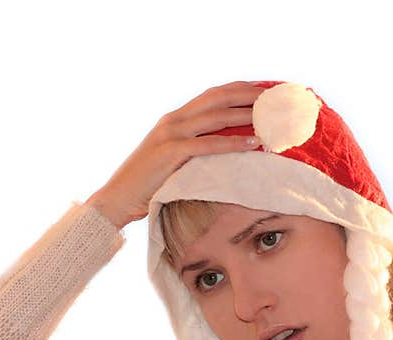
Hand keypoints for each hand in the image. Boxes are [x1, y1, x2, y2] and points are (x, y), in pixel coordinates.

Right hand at [86, 81, 264, 228]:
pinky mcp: (170, 153)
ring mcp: (170, 135)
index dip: (239, 88)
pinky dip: (233, 143)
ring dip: (245, 114)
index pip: (212, 94)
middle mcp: (173, 120)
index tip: (265, 88)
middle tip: (275, 95)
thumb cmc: (148, 184)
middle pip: (217, 98)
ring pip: (215, 117)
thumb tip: (225, 149)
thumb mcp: (173, 159)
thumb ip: (194, 148)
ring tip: (271, 116)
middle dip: (248, 93)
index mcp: (175, 118)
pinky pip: (208, 145)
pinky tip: (254, 144)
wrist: (117, 198)